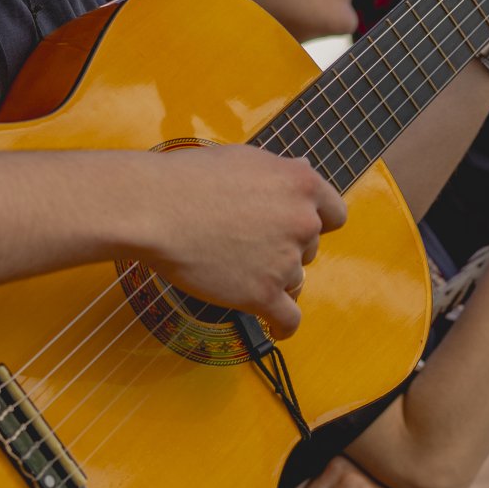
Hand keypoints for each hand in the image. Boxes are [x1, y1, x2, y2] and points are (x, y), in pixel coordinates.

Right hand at [140, 145, 346, 339]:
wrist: (154, 208)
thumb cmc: (190, 179)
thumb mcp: (246, 159)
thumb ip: (280, 171)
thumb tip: (302, 169)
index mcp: (302, 184)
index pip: (334, 215)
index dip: (315, 222)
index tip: (296, 228)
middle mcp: (302, 222)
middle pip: (311, 248)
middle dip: (287, 248)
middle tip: (248, 243)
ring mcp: (284, 260)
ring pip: (296, 281)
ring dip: (276, 280)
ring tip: (240, 271)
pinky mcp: (262, 294)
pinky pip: (289, 320)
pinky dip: (283, 326)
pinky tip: (276, 328)